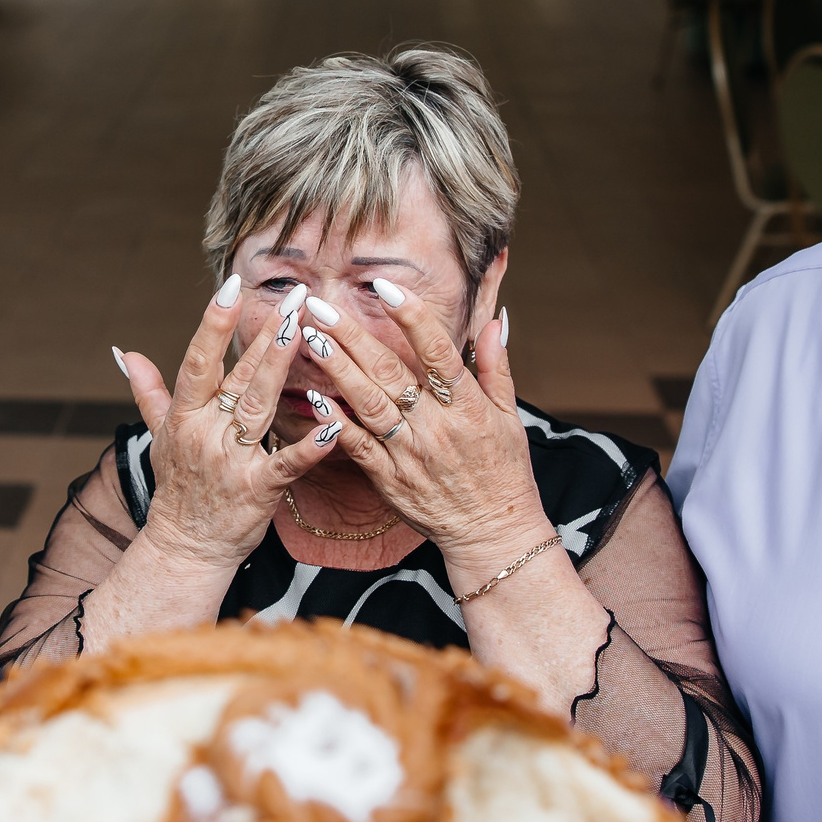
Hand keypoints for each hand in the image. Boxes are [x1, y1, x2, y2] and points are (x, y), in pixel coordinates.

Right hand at [116, 275, 341, 576]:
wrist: (185, 548)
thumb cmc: (178, 487)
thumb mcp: (158, 436)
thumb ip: (148, 391)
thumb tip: (125, 353)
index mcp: (185, 416)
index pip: (198, 361)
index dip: (214, 323)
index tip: (231, 285)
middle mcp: (205, 434)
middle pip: (238, 378)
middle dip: (264, 336)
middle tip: (292, 299)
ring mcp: (231, 462)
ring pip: (258, 408)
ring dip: (280, 370)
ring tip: (304, 333)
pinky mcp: (258, 491)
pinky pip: (286, 465)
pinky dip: (310, 447)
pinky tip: (333, 425)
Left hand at [300, 294, 548, 588]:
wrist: (492, 534)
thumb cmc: (503, 472)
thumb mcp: (510, 417)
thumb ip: (496, 367)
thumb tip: (495, 319)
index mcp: (467, 407)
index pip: (437, 353)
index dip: (411, 318)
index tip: (384, 287)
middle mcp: (436, 428)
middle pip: (390, 374)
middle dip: (353, 336)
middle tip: (322, 305)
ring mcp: (410, 455)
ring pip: (368, 405)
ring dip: (337, 370)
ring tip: (311, 337)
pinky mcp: (390, 480)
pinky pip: (357, 448)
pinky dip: (335, 423)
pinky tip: (313, 397)